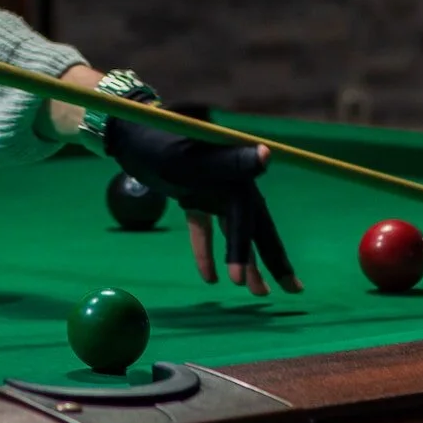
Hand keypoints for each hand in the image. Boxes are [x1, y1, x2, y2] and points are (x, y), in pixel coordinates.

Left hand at [92, 82, 300, 295]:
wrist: (128, 130)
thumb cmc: (158, 140)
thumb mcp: (189, 155)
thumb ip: (228, 161)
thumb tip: (267, 155)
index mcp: (235, 172)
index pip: (246, 217)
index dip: (244, 250)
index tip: (239, 281)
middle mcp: (231, 180)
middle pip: (255, 226)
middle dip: (272, 260)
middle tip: (294, 289)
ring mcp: (212, 188)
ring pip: (234, 230)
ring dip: (244, 260)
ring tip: (256, 293)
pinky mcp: (193, 194)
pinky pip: (204, 228)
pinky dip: (206, 250)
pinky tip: (209, 279)